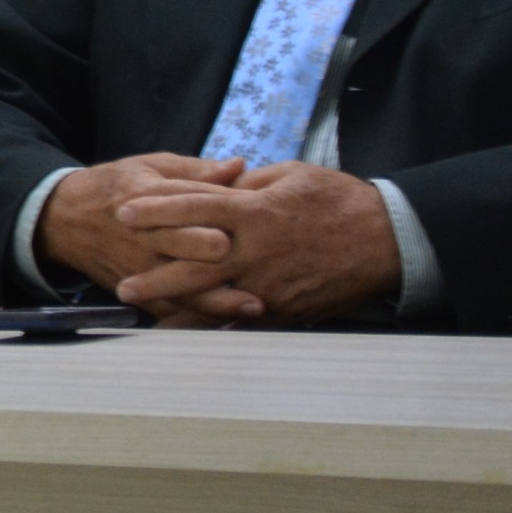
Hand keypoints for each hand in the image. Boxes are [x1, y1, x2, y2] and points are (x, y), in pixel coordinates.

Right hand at [33, 153, 249, 312]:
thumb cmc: (116, 187)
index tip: (250, 223)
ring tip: (254, 305)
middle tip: (251, 259)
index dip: (220, 212)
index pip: (188, 203)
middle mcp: (144, 233)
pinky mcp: (135, 289)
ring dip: (216, 298)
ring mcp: (138, 266)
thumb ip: (196, 170)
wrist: (64, 218)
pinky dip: (195, 319)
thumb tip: (240, 166)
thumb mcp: (149, 166)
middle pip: (182, 245)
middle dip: (214, 254)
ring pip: (179, 286)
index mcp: (149, 196)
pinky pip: (166, 309)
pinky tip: (228, 326)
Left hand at [116, 162, 399, 327]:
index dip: (157, 209)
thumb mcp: (291, 176)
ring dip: (181, 312)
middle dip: (156, 277)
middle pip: (194, 265)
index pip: (195, 208)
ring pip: (216, 302)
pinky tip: (195, 337)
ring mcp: (271, 285)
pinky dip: (219, 329)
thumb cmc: (338, 201)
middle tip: (123, 286)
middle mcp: (258, 251)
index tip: (123, 212)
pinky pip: (245, 323)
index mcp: (256, 212)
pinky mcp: (287, 310)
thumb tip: (216, 184)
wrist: (388, 240)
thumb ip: (247, 183)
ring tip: (150, 321)